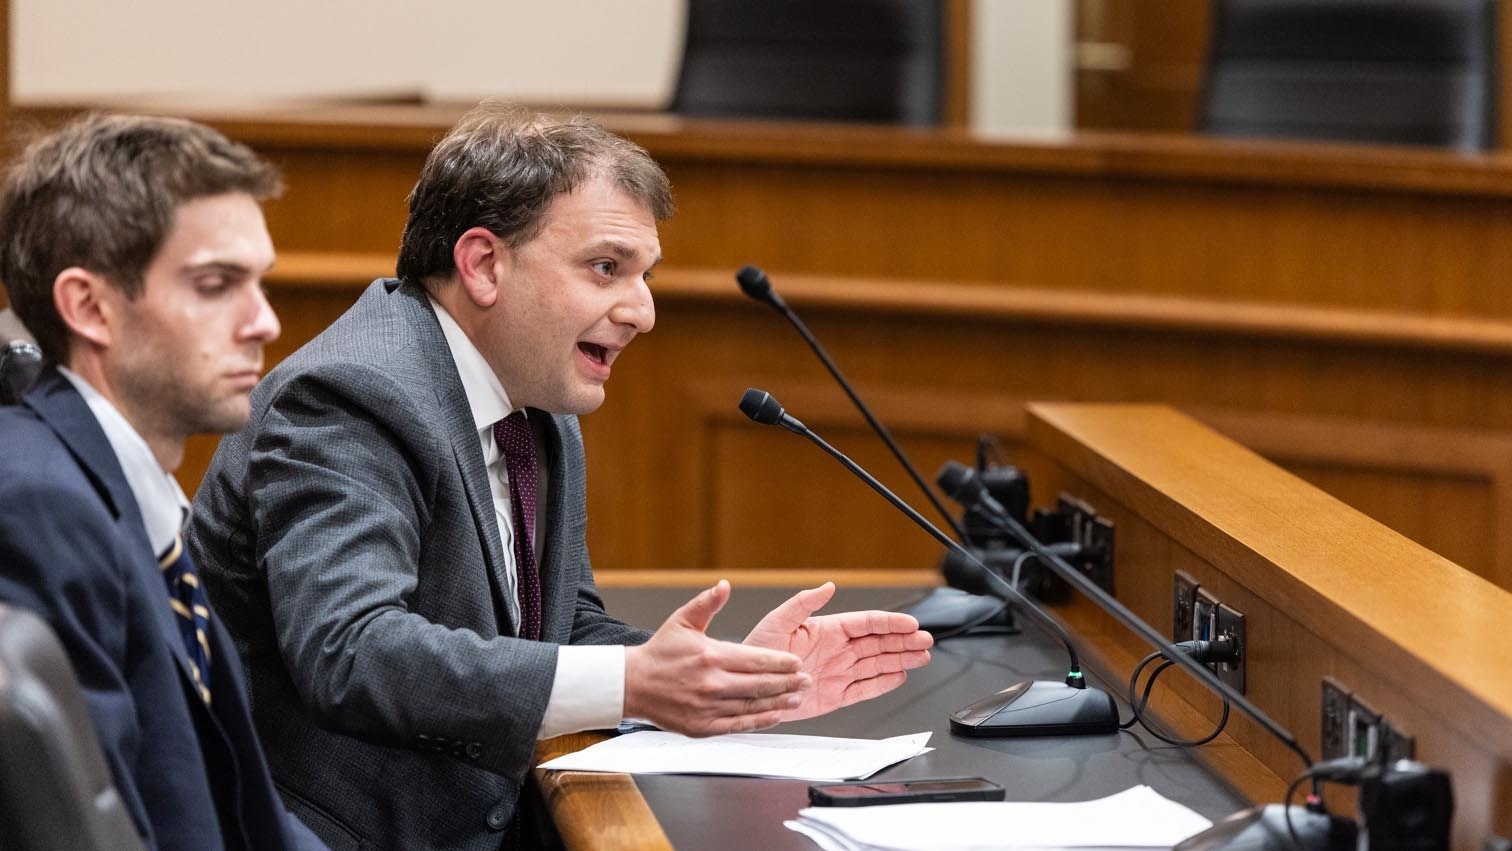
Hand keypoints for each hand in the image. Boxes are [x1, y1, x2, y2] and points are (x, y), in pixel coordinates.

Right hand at [624, 580, 811, 736]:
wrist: (632, 684)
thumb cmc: (659, 652)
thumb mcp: (682, 620)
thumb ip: (707, 603)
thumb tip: (725, 586)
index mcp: (711, 656)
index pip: (756, 660)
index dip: (780, 662)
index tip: (797, 662)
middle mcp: (711, 683)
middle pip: (760, 684)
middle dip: (787, 682)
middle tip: (806, 680)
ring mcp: (707, 708)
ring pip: (752, 707)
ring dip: (779, 703)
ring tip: (796, 698)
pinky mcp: (702, 727)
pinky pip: (738, 726)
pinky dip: (759, 722)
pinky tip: (774, 716)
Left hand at [744, 582, 932, 720]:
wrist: (747, 687)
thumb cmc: (756, 651)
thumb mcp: (777, 621)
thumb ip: (803, 603)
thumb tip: (827, 586)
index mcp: (826, 630)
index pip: (866, 623)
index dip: (890, 622)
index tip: (910, 622)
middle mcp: (836, 651)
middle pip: (878, 643)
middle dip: (903, 641)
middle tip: (926, 639)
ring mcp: (838, 673)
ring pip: (877, 664)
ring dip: (901, 659)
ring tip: (922, 656)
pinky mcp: (835, 696)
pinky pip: (865, 689)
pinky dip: (884, 684)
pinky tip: (900, 676)